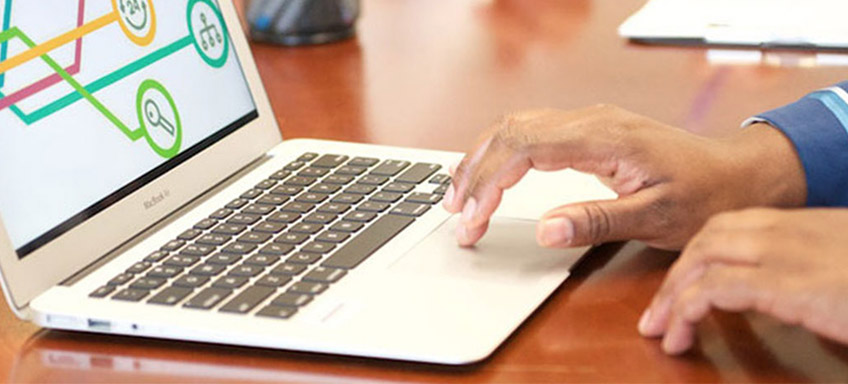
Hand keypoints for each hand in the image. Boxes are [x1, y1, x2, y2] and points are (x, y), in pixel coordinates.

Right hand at [442, 105, 804, 249]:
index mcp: (603, 137)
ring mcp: (588, 122)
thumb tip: (544, 228)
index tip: (472, 219)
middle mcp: (590, 120)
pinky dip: (500, 153)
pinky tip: (488, 171)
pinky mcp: (588, 131)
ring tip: (458, 195)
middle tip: (455, 215)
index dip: (489, 184)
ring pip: (514, 127)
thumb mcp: (655, 216)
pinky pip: (530, 133)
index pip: (524, 149)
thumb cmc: (704, 194)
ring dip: (481, 159)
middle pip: (509, 132)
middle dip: (474, 173)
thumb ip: (596, 221)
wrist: (736, 175)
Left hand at [639, 208, 847, 354]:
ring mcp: (785, 252)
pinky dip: (686, 312)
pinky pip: (715, 290)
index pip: (731, 226)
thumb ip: (816, 268)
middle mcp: (788, 230)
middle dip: (674, 276)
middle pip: (707, 239)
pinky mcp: (788, 283)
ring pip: (701, 258)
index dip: (697, 256)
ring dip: (671, 296)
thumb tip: (805, 293)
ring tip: (658, 329)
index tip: (682, 284)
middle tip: (657, 312)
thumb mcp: (847, 263)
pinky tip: (680, 335)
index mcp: (803, 224)